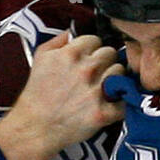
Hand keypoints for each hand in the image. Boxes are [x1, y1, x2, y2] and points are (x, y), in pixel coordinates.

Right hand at [0, 30, 123, 159]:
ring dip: (112, 78)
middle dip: (103, 61)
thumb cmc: (37, 94)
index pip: (95, 39)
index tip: (87, 58)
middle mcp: (86, 70)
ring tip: (100, 88)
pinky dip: (118, 103)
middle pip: (110, 53)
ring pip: (120, 72)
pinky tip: (108, 104)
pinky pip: (123, 100)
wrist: (35, 127)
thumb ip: (57, 40)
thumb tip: (71, 32)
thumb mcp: (40, 59)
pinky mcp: (103, 112)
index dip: (91, 49)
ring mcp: (96, 91)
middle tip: (94, 73)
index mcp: (70, 54)